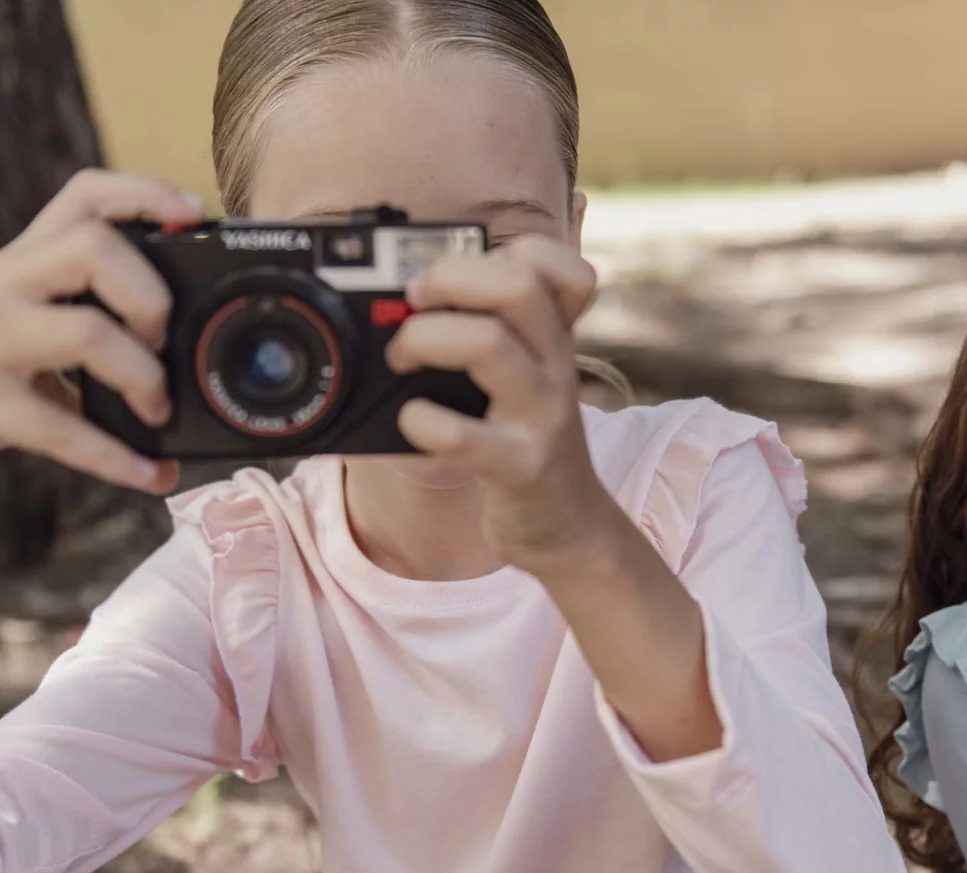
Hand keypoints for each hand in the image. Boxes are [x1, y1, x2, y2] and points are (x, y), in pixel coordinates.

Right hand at [0, 169, 198, 497]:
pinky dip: (116, 458)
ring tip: (158, 410)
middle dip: (151, 294)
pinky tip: (149, 475)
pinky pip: (58, 427)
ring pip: (86, 331)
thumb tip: (180, 385)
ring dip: (144, 376)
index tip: (193, 211)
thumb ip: (82, 335)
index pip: (82, 195)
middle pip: (93, 247)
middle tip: (164, 341)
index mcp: (16, 263)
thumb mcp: (12, 331)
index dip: (143, 192)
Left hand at [386, 237, 622, 573]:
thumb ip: (486, 332)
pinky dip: (420, 421)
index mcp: (554, 338)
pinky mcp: (519, 467)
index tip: (447, 277)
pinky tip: (412, 422)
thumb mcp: (524, 377)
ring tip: (401, 359)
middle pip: (518, 285)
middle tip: (413, 302)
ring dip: (425, 338)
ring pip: (490, 343)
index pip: (562, 267)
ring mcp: (541, 416)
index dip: (502, 253)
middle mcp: (556, 367)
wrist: (568, 525)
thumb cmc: (525, 441)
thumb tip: (397, 299)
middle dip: (450, 277)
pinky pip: (460, 435)